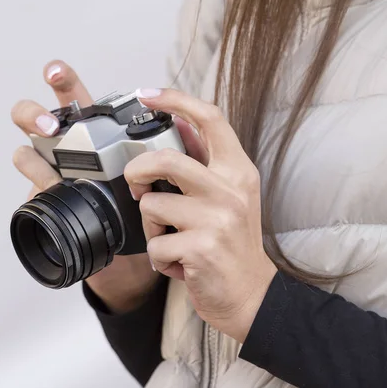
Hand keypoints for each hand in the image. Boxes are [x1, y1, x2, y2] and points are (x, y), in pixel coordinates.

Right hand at [11, 62, 159, 312]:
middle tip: (49, 124)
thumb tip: (187, 120)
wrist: (133, 260)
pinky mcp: (50, 204)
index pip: (74, 100)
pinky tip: (50, 189)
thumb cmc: (149, 210)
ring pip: (26, 152)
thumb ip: (178, 148)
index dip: (61, 81)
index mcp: (95, 134)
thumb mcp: (169, 177)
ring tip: (50, 162)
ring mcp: (54, 176)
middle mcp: (68, 151)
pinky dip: (37, 186)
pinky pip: (33, 190)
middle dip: (33, 112)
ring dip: (30, 156)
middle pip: (37, 118)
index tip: (55, 73)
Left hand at [124, 88, 277, 342]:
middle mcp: (230, 190)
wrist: (250, 293)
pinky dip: (158, 258)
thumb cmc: (232, 242)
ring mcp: (217, 219)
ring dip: (150, 227)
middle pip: (165, 160)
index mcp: (237, 171)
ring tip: (169, 239)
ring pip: (151, 205)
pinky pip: (155, 246)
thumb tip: (179, 122)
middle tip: (135, 184)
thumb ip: (205, 160)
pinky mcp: (202, 248)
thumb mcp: (229, 195)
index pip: (210, 119)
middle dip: (136, 170)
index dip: (176, 99)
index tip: (147, 94)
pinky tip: (177, 263)